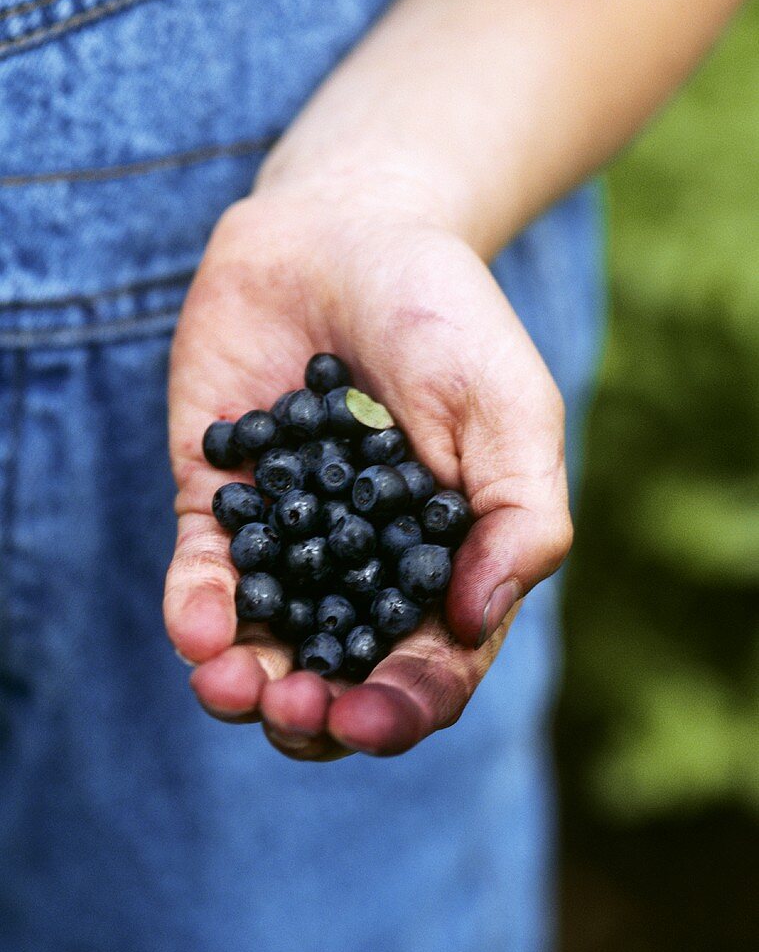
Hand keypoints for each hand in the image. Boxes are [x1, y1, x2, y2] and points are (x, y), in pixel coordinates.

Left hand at [163, 177, 571, 759]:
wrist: (346, 233)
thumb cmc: (447, 319)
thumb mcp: (512, 410)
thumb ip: (518, 518)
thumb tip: (476, 623)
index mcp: (446, 562)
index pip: (431, 665)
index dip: (404, 707)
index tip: (370, 718)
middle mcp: (363, 566)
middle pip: (339, 674)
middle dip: (316, 714)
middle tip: (298, 711)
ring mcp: (288, 539)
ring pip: (264, 643)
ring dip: (244, 684)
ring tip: (233, 685)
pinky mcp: (221, 500)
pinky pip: (204, 573)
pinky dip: (196, 609)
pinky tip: (197, 628)